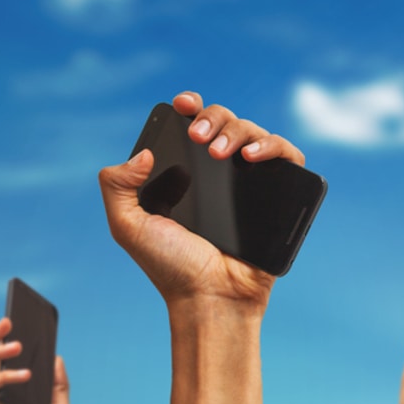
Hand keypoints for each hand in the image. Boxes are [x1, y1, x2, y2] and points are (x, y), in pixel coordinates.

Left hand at [98, 91, 305, 306]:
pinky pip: (287, 156)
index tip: (182, 106)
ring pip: (254, 132)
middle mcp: (218, 174)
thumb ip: (116, 186)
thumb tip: (144, 152)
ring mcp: (250, 183)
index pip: (193, 125)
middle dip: (211, 117)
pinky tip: (252, 157)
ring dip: (237, 130)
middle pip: (224, 120)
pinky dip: (273, 146)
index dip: (190, 107)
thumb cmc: (170, 267)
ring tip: (221, 154)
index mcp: (185, 173)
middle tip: (198, 138)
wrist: (209, 298)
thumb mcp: (127, 226)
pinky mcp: (279, 195)